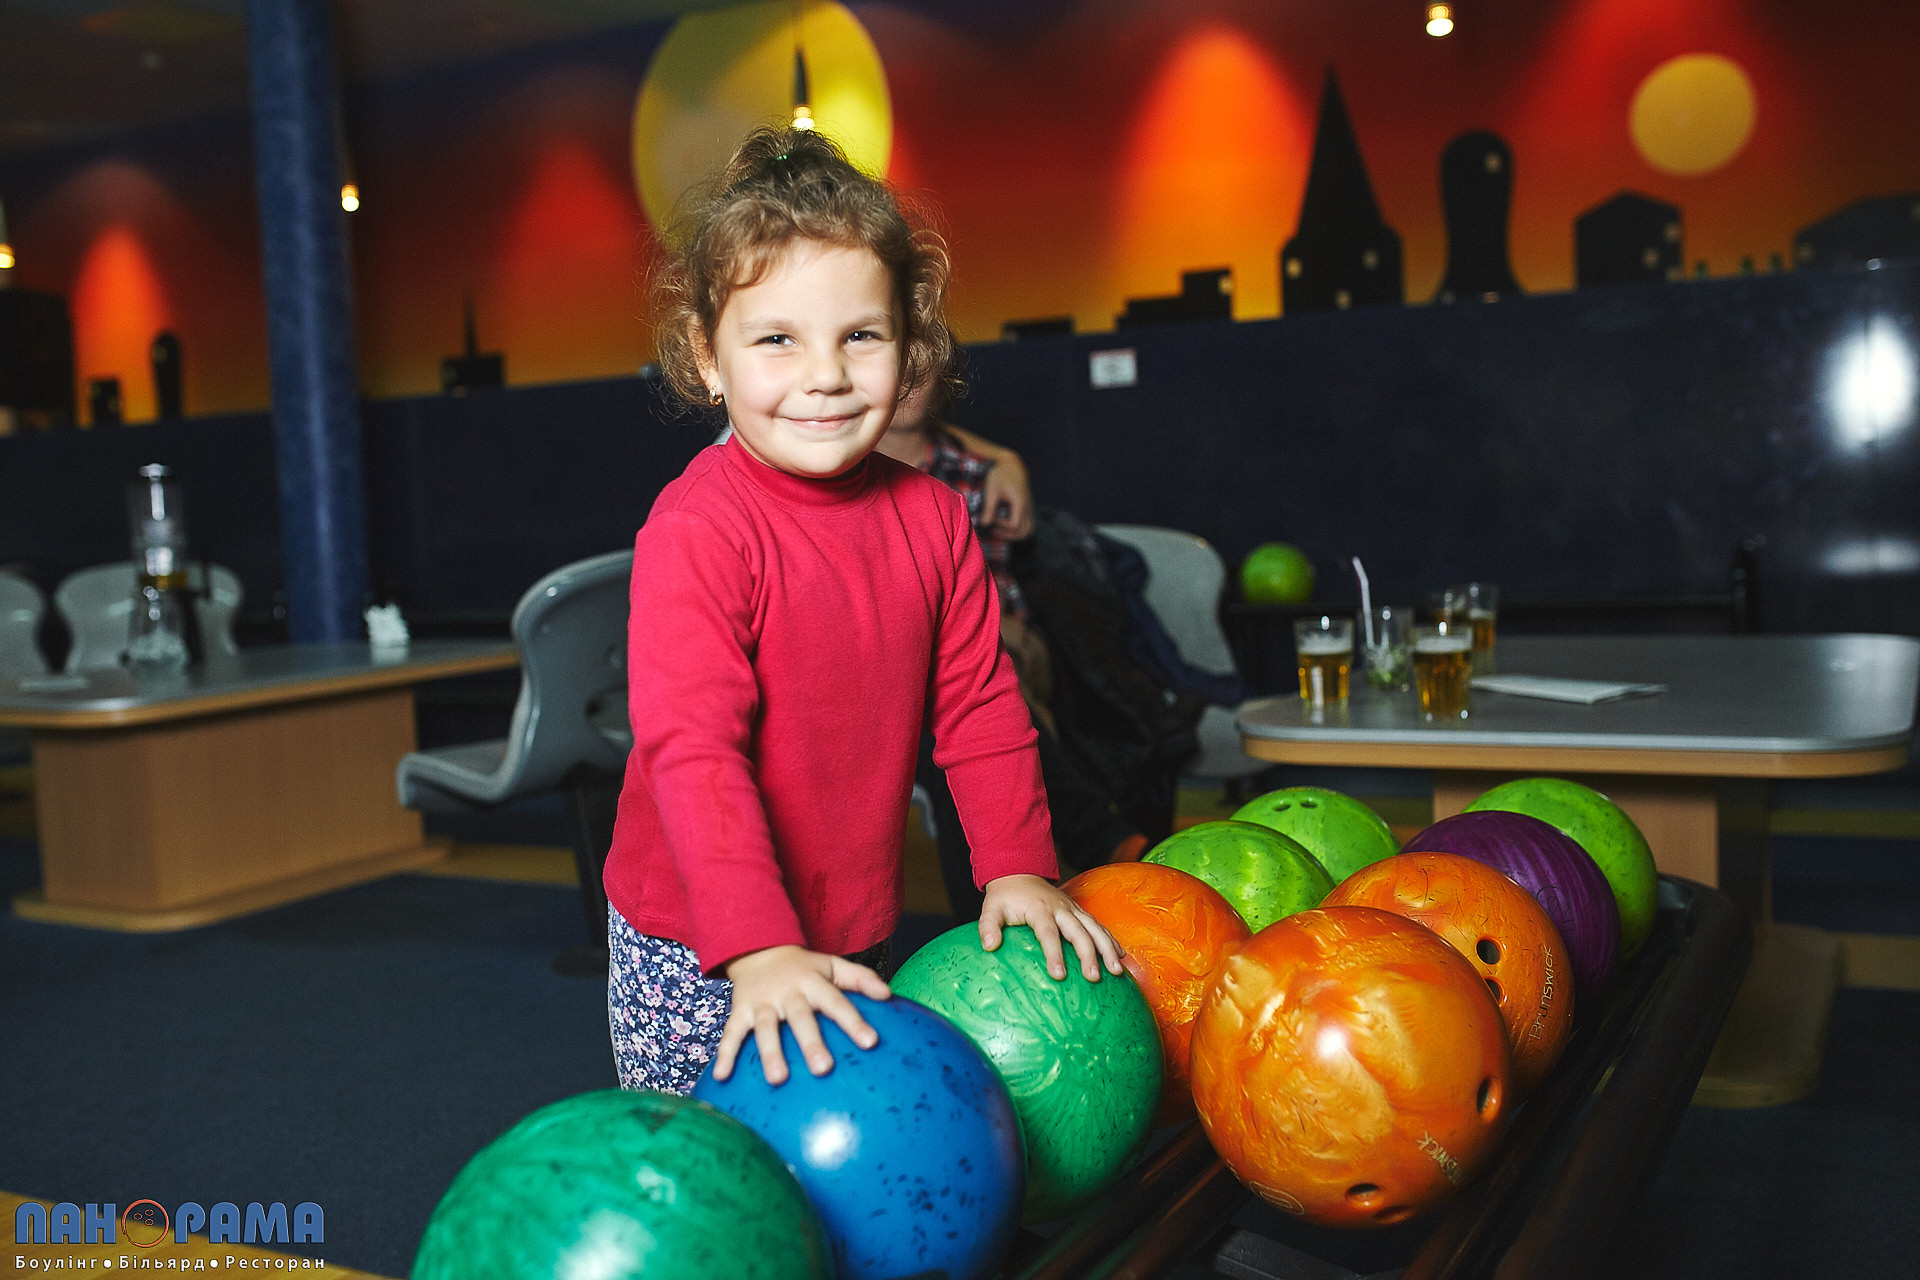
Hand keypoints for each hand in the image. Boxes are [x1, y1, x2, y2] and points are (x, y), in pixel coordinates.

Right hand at [716, 945, 890, 1085]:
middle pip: (800, 1018)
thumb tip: (889, 995)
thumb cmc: (804, 967)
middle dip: (811, 1043)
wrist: (757, 946)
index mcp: (813, 982)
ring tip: (778, 1079)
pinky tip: (721, 1077)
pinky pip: (731, 1033)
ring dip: (771, 1053)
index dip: (853, 1021)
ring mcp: (762, 1002)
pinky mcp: (740, 1011)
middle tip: (823, 1069)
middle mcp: (787, 992)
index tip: (870, 1042)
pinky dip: (724, 1054)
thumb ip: (861, 979)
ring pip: (765, 1028)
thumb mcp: (832, 965)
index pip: (836, 1002)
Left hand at [979, 873, 1124, 981]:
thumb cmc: (1005, 896)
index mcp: (1039, 908)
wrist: (1019, 872)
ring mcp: (1072, 908)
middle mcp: (1060, 908)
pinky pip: (1098, 925)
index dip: (1054, 954)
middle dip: (1088, 954)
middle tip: (1094, 977)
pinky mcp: (1078, 911)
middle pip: (1078, 931)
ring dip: (1106, 948)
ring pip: (1094, 927)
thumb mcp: (991, 908)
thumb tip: (989, 946)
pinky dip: (1110, 940)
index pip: (1048, 933)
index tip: (1059, 975)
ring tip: (1116, 970)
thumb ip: (988, 926)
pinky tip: (1120, 956)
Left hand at [980, 453, 1032, 541]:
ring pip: (1027, 531)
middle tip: (994, 529)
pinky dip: (1017, 530)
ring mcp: (1030, 509)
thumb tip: (984, 524)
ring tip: (999, 530)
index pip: (1014, 525)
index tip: (991, 519)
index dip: (1001, 526)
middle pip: (1023, 533)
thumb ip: (989, 508)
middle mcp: (1028, 508)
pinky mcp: (1028, 509)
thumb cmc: (1001, 476)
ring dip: (1013, 535)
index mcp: (1020, 503)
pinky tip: (1004, 525)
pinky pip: (1027, 525)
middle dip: (1008, 535)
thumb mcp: (992, 490)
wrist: (1012, 466)